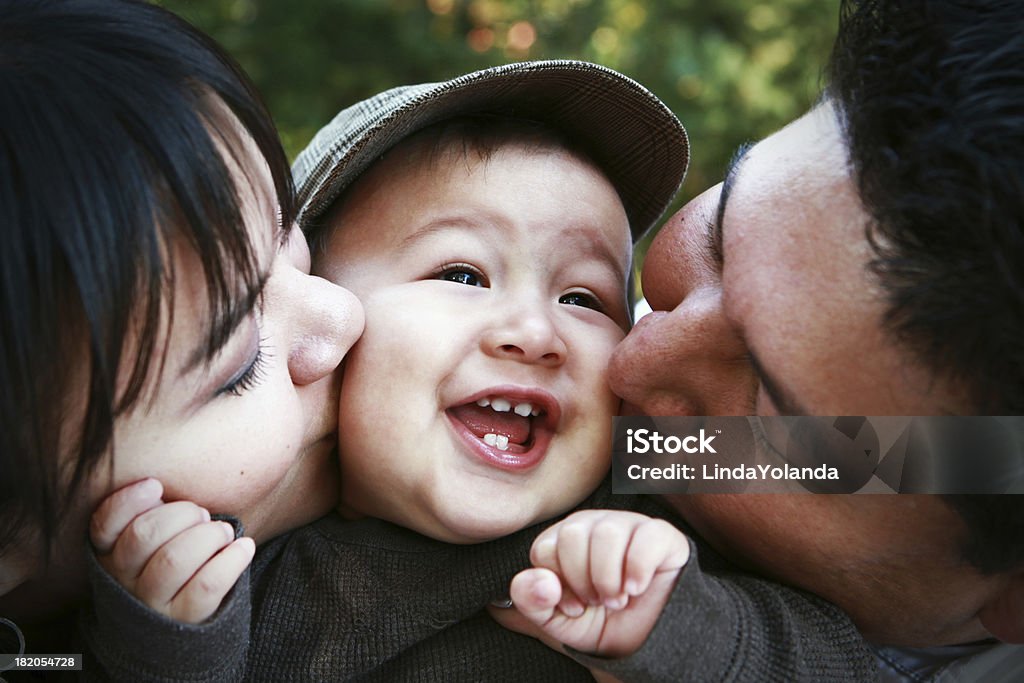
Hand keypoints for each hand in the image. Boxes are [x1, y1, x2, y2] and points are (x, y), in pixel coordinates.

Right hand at [90, 478, 254, 623]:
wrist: (190, 622)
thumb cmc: (179, 557)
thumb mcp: (160, 535)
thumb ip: (155, 513)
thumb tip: (158, 489)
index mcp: (111, 554)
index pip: (104, 526)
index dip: (127, 502)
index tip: (155, 485)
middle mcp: (124, 581)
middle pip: (143, 536)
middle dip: (181, 514)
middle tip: (202, 514)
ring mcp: (152, 604)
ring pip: (173, 561)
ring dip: (207, 536)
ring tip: (223, 531)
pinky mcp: (184, 620)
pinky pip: (206, 586)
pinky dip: (231, 560)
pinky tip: (243, 547)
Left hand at [500, 510, 688, 658]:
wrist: (649, 641)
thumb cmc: (601, 623)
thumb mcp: (558, 621)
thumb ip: (532, 600)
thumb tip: (538, 581)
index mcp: (564, 539)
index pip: (544, 548)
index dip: (558, 585)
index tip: (575, 605)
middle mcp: (594, 524)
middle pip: (572, 535)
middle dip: (583, 580)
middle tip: (598, 601)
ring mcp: (629, 524)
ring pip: (607, 533)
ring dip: (610, 579)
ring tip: (618, 599)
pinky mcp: (661, 534)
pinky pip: (646, 537)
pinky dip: (638, 570)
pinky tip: (637, 588)